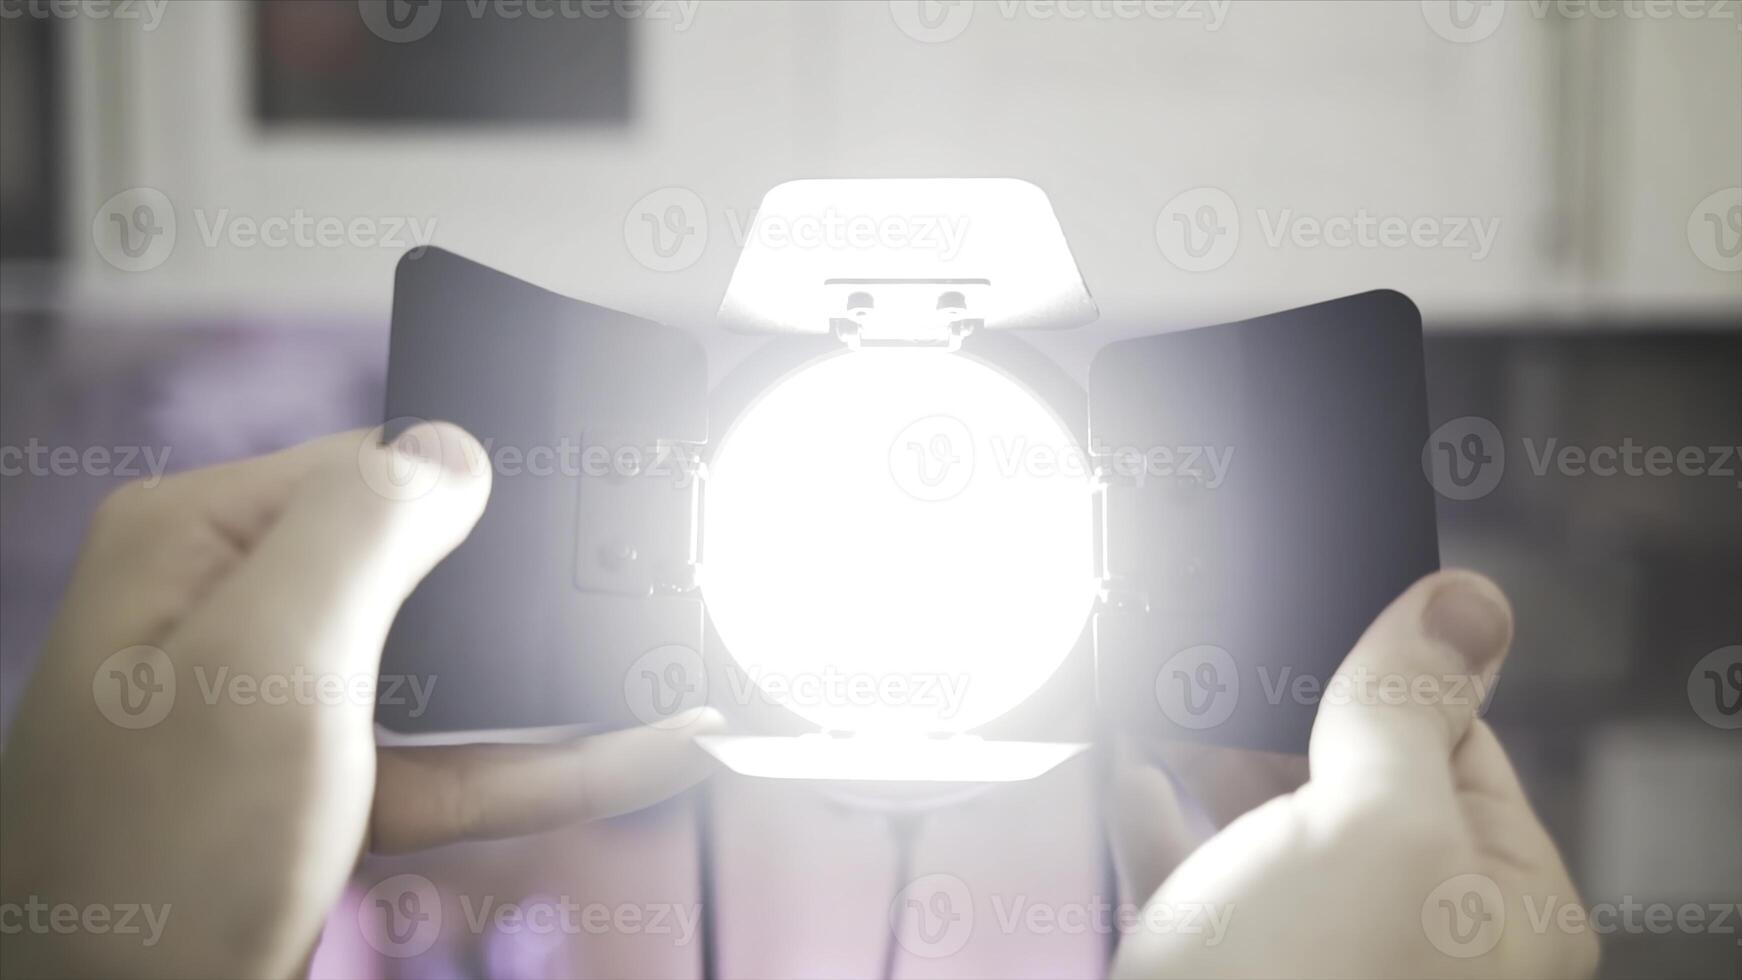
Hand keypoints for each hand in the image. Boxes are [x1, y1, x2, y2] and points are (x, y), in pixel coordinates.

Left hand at [0, 424, 723, 977]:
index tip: (576, 519)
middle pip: (421, 567)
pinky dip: (545, 767)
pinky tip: (640, 758)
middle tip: (644, 597)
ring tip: (669, 684)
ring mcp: (276, 703)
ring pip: (451, 670)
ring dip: (556, 689)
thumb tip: (458, 445)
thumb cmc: (155, 866)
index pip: (369, 466)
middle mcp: (228, 607)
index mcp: (193, 542)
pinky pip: (454, 758)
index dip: (470, 498)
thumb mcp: (269, 662)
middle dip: (528, 597)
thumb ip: (364, 531)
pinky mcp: (319, 786)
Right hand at [1108, 570, 1599, 978]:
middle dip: (1287, 711)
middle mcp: (1413, 937)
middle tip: (1227, 643)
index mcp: (1496, 905)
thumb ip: (1410, 707)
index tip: (1326, 608)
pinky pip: (1194, 879)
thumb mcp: (1374, 827)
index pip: (1459, 744)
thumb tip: (1469, 601)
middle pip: (1353, 779)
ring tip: (1168, 689)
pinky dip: (1162, 820)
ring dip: (1216, 755)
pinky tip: (1131, 773)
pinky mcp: (1222, 978)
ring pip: (1267, 827)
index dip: (1390, 672)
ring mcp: (1314, 963)